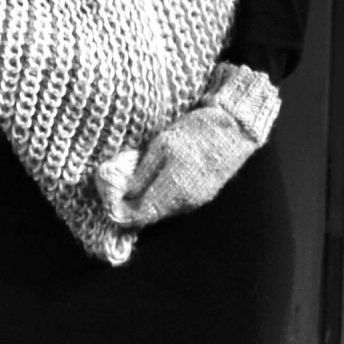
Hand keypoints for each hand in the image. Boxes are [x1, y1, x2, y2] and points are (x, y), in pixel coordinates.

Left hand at [94, 63, 279, 227]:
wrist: (236, 128)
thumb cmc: (197, 132)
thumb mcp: (162, 147)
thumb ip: (142, 173)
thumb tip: (123, 192)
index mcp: (173, 192)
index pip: (140, 215)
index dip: (121, 211)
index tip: (107, 198)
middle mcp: (185, 203)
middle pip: (150, 215)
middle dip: (130, 206)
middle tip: (115, 188)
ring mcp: (196, 200)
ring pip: (162, 210)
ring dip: (144, 201)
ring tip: (130, 183)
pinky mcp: (204, 194)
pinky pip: (174, 203)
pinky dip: (158, 197)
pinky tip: (151, 182)